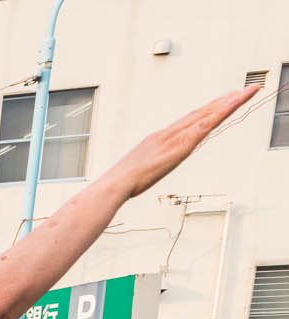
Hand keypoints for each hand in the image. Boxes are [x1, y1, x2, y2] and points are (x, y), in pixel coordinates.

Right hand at [114, 87, 256, 197]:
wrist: (115, 184)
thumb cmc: (123, 182)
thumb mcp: (140, 170)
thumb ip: (151, 164)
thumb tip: (155, 166)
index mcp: (159, 138)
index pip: (189, 120)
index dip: (207, 110)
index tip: (221, 102)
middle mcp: (168, 133)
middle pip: (200, 113)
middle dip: (222, 102)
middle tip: (241, 91)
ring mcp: (174, 137)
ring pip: (206, 115)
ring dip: (227, 103)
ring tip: (244, 93)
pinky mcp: (180, 145)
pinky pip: (204, 126)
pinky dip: (219, 114)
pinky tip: (232, 106)